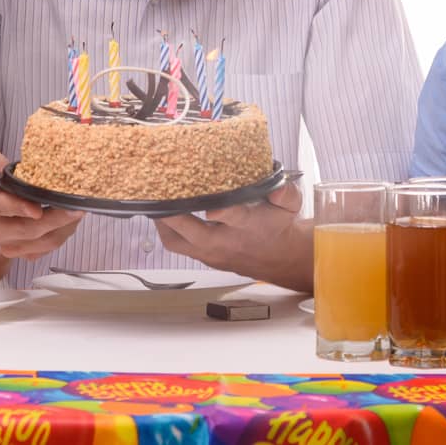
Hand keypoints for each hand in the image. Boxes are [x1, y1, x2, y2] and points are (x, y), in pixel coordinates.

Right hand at [0, 147, 83, 258]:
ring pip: (42, 241)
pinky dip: (62, 233)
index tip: (36, 209)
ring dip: (63, 227)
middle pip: (27, 228)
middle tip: (75, 207)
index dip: (18, 208)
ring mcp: (9, 244)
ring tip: (79, 210)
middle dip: (53, 219)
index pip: (0, 206)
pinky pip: (48, 247)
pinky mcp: (24, 253)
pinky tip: (69, 219)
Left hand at [152, 180, 311, 290]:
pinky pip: (176, 246)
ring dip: (163, 222)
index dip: (222, 212)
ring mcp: (211, 253)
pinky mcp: (203, 257)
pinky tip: (160, 213)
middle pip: (194, 232)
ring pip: (177, 242)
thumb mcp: (291, 205)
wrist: (280, 258)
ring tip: (154, 200)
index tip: (212, 206)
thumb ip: (286, 192)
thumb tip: (279, 186)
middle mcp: (226, 242)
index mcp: (248, 226)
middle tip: (160, 191)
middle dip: (174, 213)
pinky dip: (166, 230)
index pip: (233, 217)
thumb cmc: (279, 226)